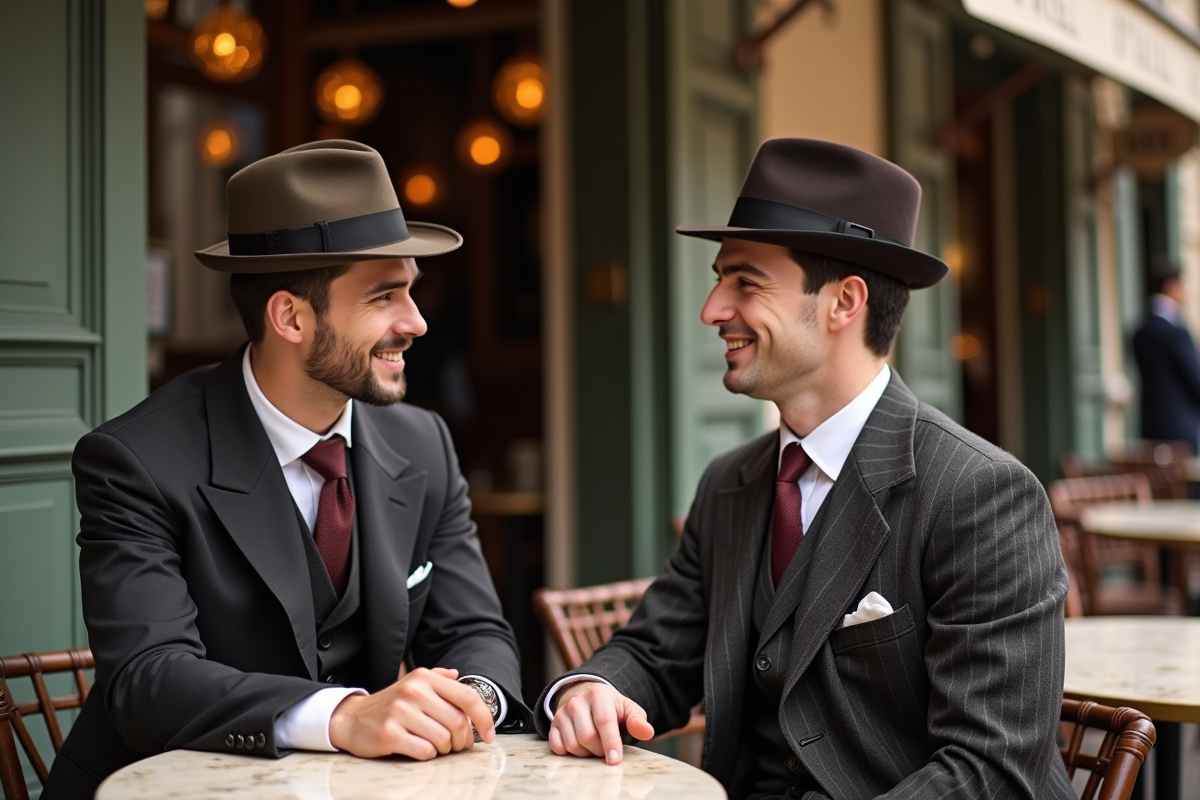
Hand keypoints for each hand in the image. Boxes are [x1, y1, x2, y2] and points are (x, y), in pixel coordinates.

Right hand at [328, 667, 495, 759]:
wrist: (352, 718)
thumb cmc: (390, 705)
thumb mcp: (413, 684)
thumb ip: (438, 679)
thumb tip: (458, 675)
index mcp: (425, 678)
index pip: (468, 696)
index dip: (484, 718)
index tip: (490, 734)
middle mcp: (413, 691)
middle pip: (457, 722)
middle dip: (463, 740)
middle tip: (457, 745)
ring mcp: (400, 712)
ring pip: (443, 739)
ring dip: (445, 749)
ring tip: (436, 746)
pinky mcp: (389, 734)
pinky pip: (425, 751)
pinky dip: (428, 755)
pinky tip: (419, 749)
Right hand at [548, 681, 654, 764]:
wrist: (588, 698)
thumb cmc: (612, 708)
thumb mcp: (628, 710)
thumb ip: (638, 721)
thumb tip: (647, 732)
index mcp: (598, 695)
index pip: (604, 721)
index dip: (610, 743)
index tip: (615, 760)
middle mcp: (577, 701)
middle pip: (587, 736)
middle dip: (599, 750)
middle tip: (606, 750)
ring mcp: (563, 712)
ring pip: (572, 744)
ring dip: (585, 754)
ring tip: (594, 747)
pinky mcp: (553, 723)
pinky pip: (557, 746)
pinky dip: (568, 753)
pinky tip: (579, 747)